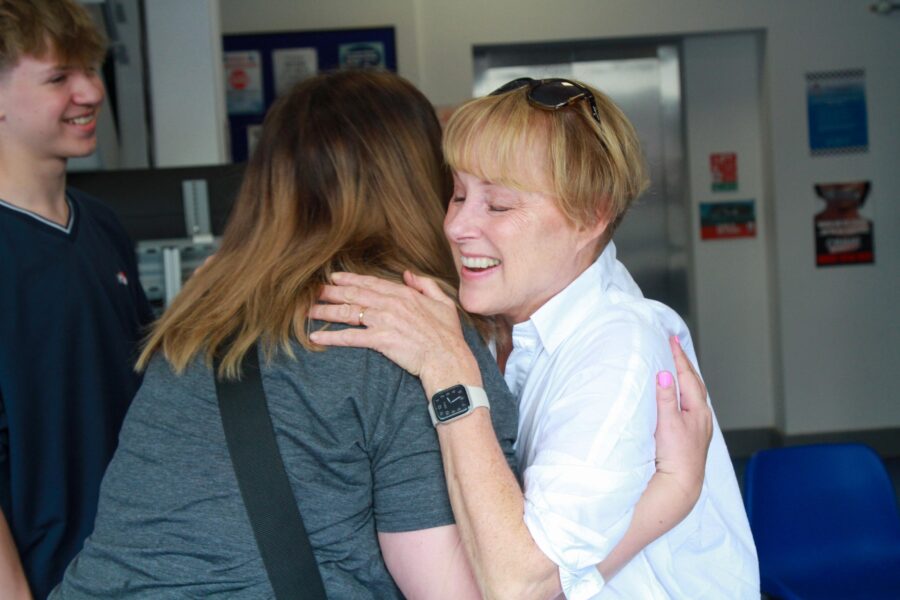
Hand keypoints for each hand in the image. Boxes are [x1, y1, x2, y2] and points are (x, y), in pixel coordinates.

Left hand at [307, 271, 481, 395]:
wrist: (448, 359)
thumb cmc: (448, 335)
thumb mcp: (443, 302)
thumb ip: (425, 285)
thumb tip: (408, 274)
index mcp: (404, 294)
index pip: (371, 283)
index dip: (350, 280)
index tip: (334, 278)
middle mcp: (391, 304)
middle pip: (354, 295)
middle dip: (331, 292)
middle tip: (312, 292)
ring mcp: (385, 321)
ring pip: (348, 313)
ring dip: (326, 311)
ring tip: (308, 311)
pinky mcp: (381, 340)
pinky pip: (351, 337)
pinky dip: (332, 336)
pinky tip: (316, 337)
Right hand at [654, 336, 712, 503]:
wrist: (681, 484)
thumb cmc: (675, 456)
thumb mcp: (667, 424)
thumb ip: (666, 398)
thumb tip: (664, 374)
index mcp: (697, 410)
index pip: (687, 376)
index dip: (678, 357)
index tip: (671, 340)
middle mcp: (702, 416)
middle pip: (695, 383)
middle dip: (685, 364)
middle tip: (675, 346)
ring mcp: (700, 426)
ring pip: (694, 394)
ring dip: (686, 377)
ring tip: (678, 366)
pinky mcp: (694, 435)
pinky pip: (691, 404)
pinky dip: (686, 392)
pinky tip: (681, 396)